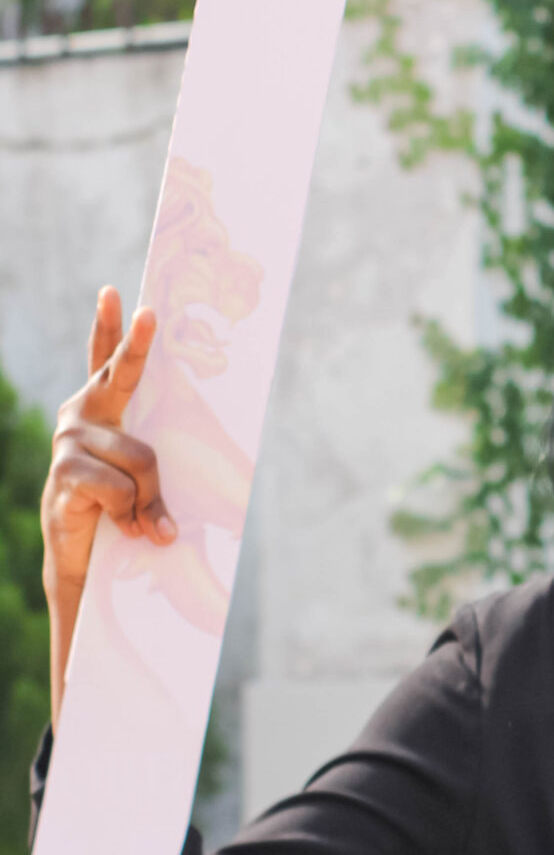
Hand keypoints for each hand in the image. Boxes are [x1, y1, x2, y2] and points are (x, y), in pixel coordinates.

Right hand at [42, 288, 174, 723]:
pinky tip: (121, 527)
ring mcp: (69, 442)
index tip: (117, 292)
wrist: (84, 562)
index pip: (106, 359)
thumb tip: (187, 466)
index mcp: (102, 408)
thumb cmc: (121, 511)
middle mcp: (81, 415)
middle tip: (151, 311)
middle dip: (136, 344)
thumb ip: (156, 467)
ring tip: (143, 522)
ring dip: (150, 498)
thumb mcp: (146, 482)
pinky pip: (120, 487)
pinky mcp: (65, 475)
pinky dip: (131, 513)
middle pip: (118, 375)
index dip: (113, 327)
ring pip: (140, 456)